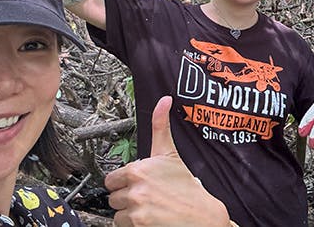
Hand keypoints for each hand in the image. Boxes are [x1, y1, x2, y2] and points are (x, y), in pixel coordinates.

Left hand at [105, 96, 229, 226]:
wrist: (202, 216)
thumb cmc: (186, 187)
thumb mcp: (170, 154)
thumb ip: (161, 126)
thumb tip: (164, 100)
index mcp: (137, 169)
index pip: (111, 179)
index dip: (124, 182)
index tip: (138, 184)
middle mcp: (134, 188)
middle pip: (113, 197)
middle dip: (126, 198)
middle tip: (145, 198)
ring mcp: (136, 209)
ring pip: (117, 213)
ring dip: (129, 213)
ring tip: (148, 209)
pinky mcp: (138, 225)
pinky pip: (122, 226)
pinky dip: (133, 225)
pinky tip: (148, 219)